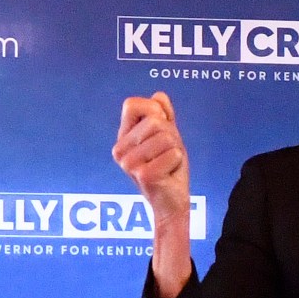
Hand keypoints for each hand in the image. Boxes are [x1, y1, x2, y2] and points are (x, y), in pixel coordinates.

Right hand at [112, 92, 190, 228]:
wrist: (171, 202)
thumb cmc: (168, 168)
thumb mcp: (167, 137)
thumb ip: (164, 115)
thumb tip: (159, 96)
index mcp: (123, 137)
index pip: (131, 104)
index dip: (152, 109)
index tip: (160, 127)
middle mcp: (120, 150)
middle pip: (155, 121)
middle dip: (171, 135)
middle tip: (166, 154)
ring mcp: (129, 164)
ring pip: (166, 137)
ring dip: (175, 150)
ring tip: (167, 164)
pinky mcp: (143, 175)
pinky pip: (173, 154)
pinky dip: (178, 162)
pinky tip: (168, 174)